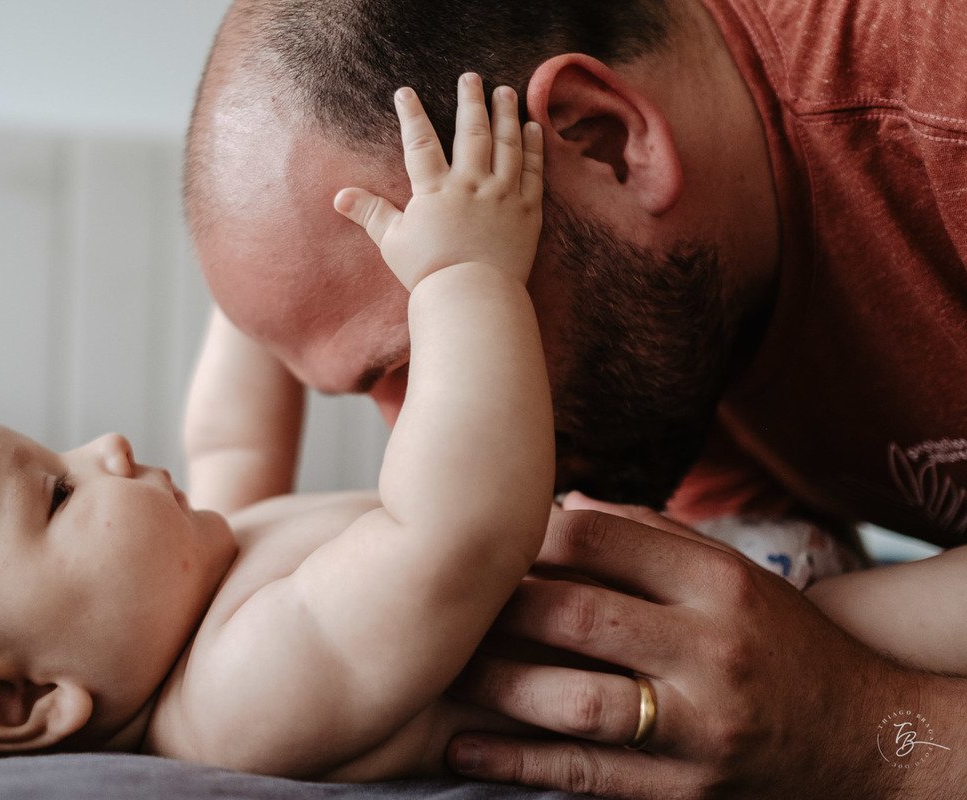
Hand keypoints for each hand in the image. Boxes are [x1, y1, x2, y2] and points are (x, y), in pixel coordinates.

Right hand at [334, 72, 542, 290]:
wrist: (471, 298)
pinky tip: (532, 128)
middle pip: (472, 131)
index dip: (411, 114)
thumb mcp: (392, 242)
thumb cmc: (428, 273)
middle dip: (471, 100)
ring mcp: (503, 195)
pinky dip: (533, 147)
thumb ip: (370, 213)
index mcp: (435, 191)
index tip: (405, 92)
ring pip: (507, 144)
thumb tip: (339, 196)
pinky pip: (533, 171)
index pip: (420, 142)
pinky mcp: (528, 211)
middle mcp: (471, 185)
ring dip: (506, 114)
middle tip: (471, 77)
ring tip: (505, 92)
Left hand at [447, 495, 916, 799]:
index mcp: (718, 582)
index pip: (596, 539)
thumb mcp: (732, 572)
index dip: (524, 536)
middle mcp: (710, 650)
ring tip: (442, 674)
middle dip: (497, 610)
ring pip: (575, 703)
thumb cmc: (779, 639)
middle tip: (443, 606)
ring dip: (495, 688)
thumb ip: (649, 535)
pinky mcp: (685, 791)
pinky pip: (586, 778)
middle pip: (576, 617)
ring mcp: (700, 728)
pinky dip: (516, 764)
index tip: (482, 541)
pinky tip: (463, 750)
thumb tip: (560, 505)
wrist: (862, 738)